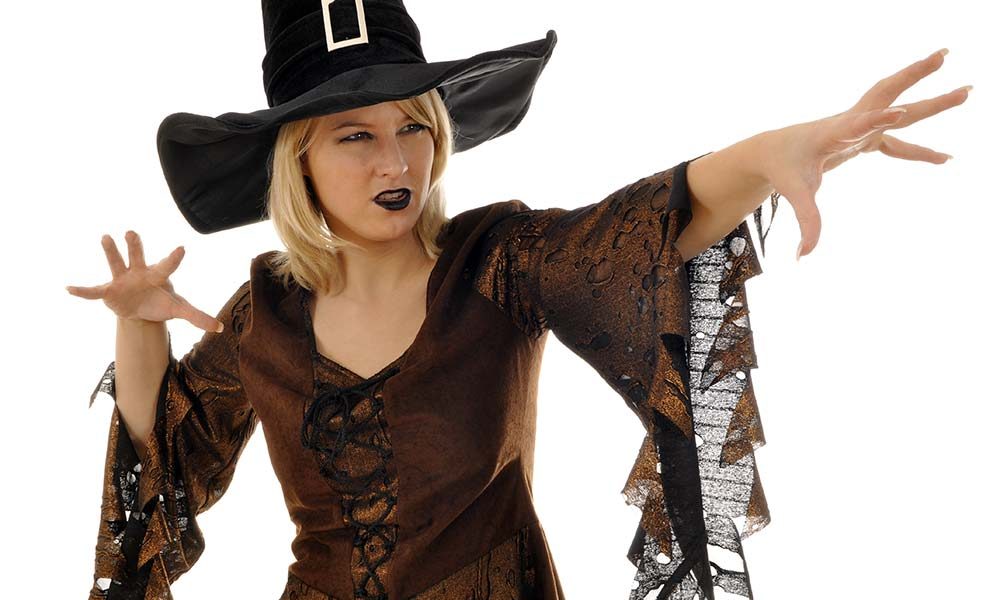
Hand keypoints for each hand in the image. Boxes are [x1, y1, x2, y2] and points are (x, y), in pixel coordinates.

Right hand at [66, 230, 223, 332]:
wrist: (141, 310)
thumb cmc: (162, 303)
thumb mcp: (179, 310)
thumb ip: (198, 316)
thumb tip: (220, 328)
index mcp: (158, 275)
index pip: (169, 265)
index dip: (175, 258)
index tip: (182, 248)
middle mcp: (139, 272)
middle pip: (138, 256)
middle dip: (135, 245)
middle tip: (131, 232)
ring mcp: (122, 279)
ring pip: (116, 263)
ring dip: (111, 252)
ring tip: (105, 237)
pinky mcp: (109, 291)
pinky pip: (94, 291)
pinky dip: (82, 291)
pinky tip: (69, 288)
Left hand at [758, 48, 970, 259]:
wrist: (775, 150)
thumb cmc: (785, 169)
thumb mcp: (795, 195)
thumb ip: (806, 223)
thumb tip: (803, 257)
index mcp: (832, 133)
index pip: (858, 123)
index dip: (877, 119)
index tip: (897, 112)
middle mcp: (851, 123)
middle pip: (887, 97)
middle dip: (915, 77)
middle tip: (944, 58)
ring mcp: (861, 125)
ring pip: (900, 106)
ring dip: (931, 97)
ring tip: (968, 89)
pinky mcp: (866, 135)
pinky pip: (899, 141)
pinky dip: (919, 151)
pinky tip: (944, 160)